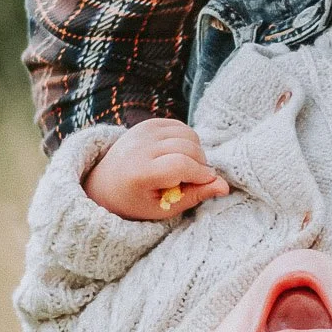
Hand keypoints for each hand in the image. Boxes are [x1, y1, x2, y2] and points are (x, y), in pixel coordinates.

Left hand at [83, 118, 230, 220]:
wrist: (105, 183)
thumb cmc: (137, 202)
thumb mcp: (163, 208)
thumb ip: (194, 196)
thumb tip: (225, 186)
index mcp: (139, 173)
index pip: (181, 165)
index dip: (201, 174)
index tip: (207, 182)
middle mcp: (139, 148)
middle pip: (188, 147)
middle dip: (200, 164)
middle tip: (194, 179)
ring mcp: (142, 132)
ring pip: (188, 134)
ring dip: (196, 151)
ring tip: (184, 168)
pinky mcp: (147, 123)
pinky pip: (181, 126)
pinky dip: (186, 140)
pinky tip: (177, 155)